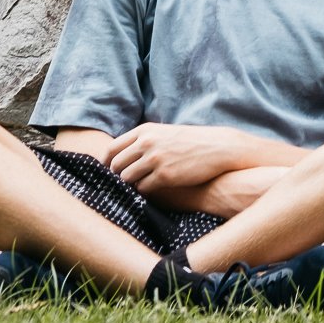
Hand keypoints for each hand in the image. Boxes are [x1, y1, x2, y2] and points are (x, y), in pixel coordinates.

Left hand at [105, 123, 239, 197]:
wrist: (217, 148)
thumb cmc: (189, 142)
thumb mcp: (163, 133)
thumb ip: (142, 141)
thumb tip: (119, 157)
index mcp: (145, 130)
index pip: (112, 149)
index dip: (106, 164)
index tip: (108, 172)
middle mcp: (147, 143)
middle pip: (115, 166)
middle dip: (117, 176)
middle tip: (125, 182)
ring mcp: (155, 159)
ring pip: (126, 179)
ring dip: (131, 185)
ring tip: (141, 184)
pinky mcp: (164, 176)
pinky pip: (142, 189)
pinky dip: (144, 191)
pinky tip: (154, 188)